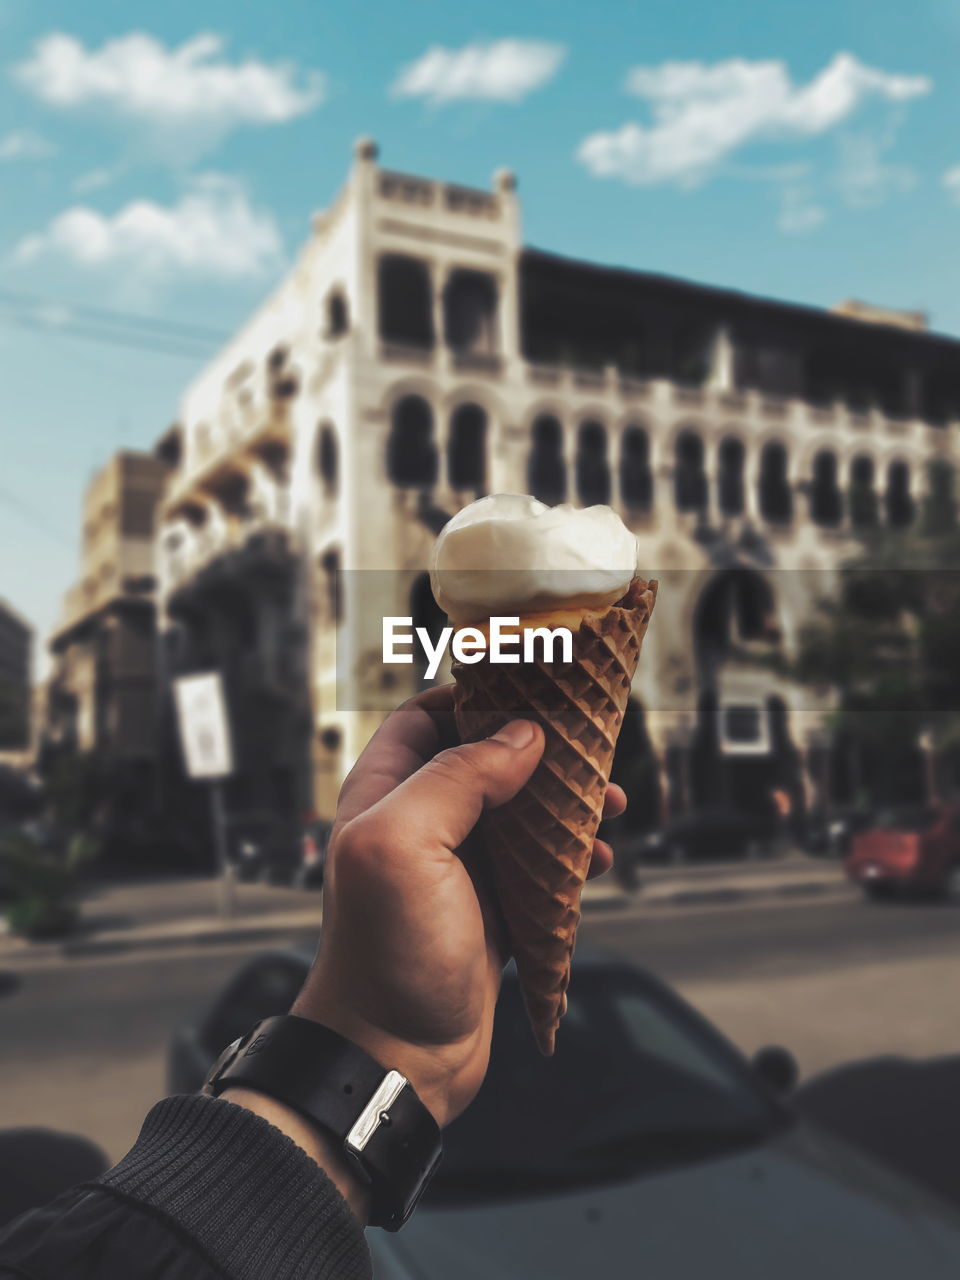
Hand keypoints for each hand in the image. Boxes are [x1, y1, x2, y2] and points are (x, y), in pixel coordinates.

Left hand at [291, 684, 623, 1128]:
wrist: (395, 1059)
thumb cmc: (384, 954)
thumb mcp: (405, 846)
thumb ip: (457, 778)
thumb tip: (521, 736)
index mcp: (385, 795)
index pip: (425, 718)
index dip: (474, 699)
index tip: (530, 691)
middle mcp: (420, 824)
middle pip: (484, 759)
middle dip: (539, 751)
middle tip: (588, 749)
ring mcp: (458, 868)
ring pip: (520, 812)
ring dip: (566, 804)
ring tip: (610, 805)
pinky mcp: (492, 908)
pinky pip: (540, 865)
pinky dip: (573, 857)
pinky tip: (599, 860)